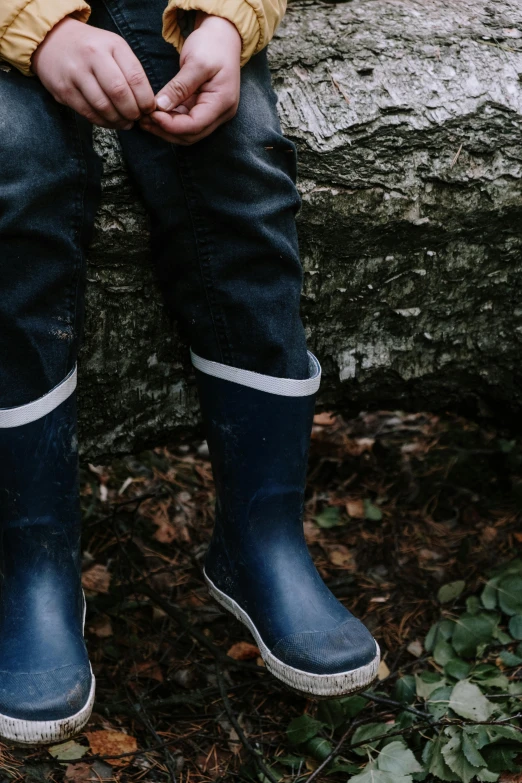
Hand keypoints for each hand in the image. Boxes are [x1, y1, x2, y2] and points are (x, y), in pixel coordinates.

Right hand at [32, 17, 154, 129]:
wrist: (52, 40)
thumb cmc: (91, 48)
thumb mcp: (114, 48)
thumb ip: (130, 71)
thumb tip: (147, 104)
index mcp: (112, 45)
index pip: (136, 77)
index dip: (145, 100)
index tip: (148, 110)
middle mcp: (93, 56)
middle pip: (119, 93)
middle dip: (132, 112)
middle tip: (136, 118)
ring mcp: (75, 73)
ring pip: (103, 106)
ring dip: (118, 120)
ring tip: (125, 123)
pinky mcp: (63, 89)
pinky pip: (88, 113)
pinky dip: (103, 122)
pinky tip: (110, 122)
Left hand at [139, 12, 240, 144]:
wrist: (223, 36)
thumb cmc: (212, 45)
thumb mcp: (196, 62)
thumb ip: (179, 87)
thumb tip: (160, 107)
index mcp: (222, 102)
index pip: (195, 125)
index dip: (172, 125)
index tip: (151, 115)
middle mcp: (220, 113)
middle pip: (191, 135)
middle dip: (166, 130)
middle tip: (142, 120)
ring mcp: (213, 114)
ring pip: (187, 132)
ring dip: (165, 129)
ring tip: (144, 119)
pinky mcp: (203, 110)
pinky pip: (185, 123)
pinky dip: (169, 121)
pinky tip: (154, 114)